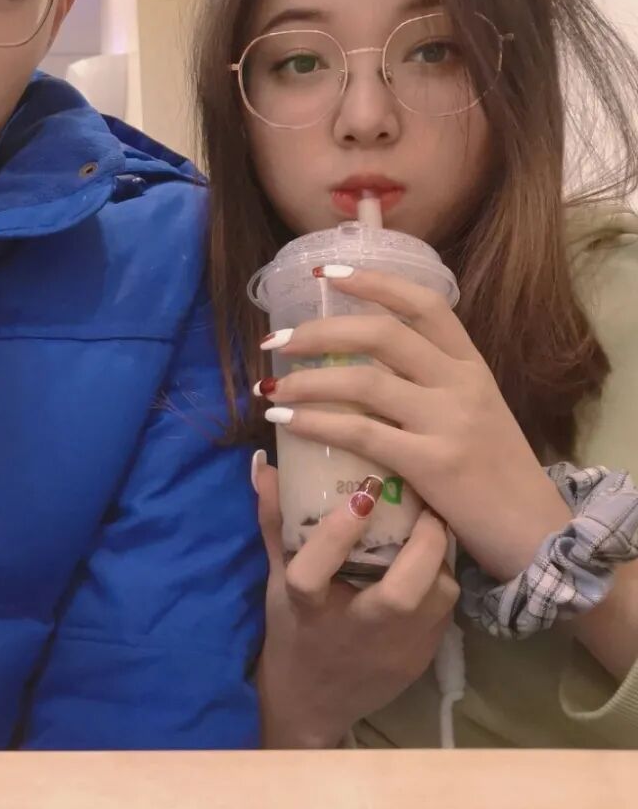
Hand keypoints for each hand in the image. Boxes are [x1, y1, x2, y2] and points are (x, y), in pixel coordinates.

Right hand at [254, 455, 457, 747]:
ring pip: (437, 600)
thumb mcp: (278, 577)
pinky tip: (432, 563)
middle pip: (399, 595)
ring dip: (439, 561)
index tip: (363, 493)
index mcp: (307, 610)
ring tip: (432, 528)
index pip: (314, 570)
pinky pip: (445, 613)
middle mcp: (353, 633)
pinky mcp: (419, 663)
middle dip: (422, 544)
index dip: (338, 532)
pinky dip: (441, 582)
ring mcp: (393, 652)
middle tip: (425, 506)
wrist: (313, 705)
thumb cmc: (291, 631)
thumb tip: (265, 464)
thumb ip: (275, 522)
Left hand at [258, 267, 569, 581]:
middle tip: (276, 341)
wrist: (537, 534)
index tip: (325, 273)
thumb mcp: (472, 412)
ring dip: (306, 381)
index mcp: (471, 365)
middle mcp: (461, 383)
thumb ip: (427, 384)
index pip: (423, 303)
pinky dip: (315, 423)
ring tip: (270, 389)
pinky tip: (286, 422)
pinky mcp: (433, 464)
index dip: (372, 282)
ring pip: (363, 382)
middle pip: (381, 334)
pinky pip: (360, 432)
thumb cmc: (495, 472)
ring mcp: (449, 421)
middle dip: (318, 332)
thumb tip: (355, 363)